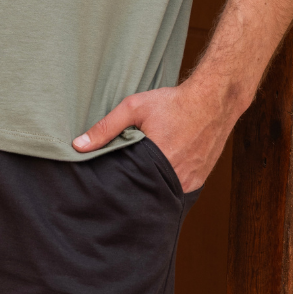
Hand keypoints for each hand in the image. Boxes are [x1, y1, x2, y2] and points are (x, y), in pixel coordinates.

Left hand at [72, 78, 237, 192]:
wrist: (214, 100)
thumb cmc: (174, 102)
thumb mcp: (134, 107)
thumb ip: (106, 127)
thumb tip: (78, 146)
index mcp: (159, 160)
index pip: (129, 185)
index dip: (117, 185)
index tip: (106, 185)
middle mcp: (176, 176)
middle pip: (146, 192)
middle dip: (133, 188)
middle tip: (122, 182)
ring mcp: (190, 181)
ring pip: (162, 193)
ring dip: (152, 187)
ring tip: (140, 178)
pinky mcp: (199, 181)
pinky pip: (177, 190)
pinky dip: (167, 184)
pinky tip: (159, 173)